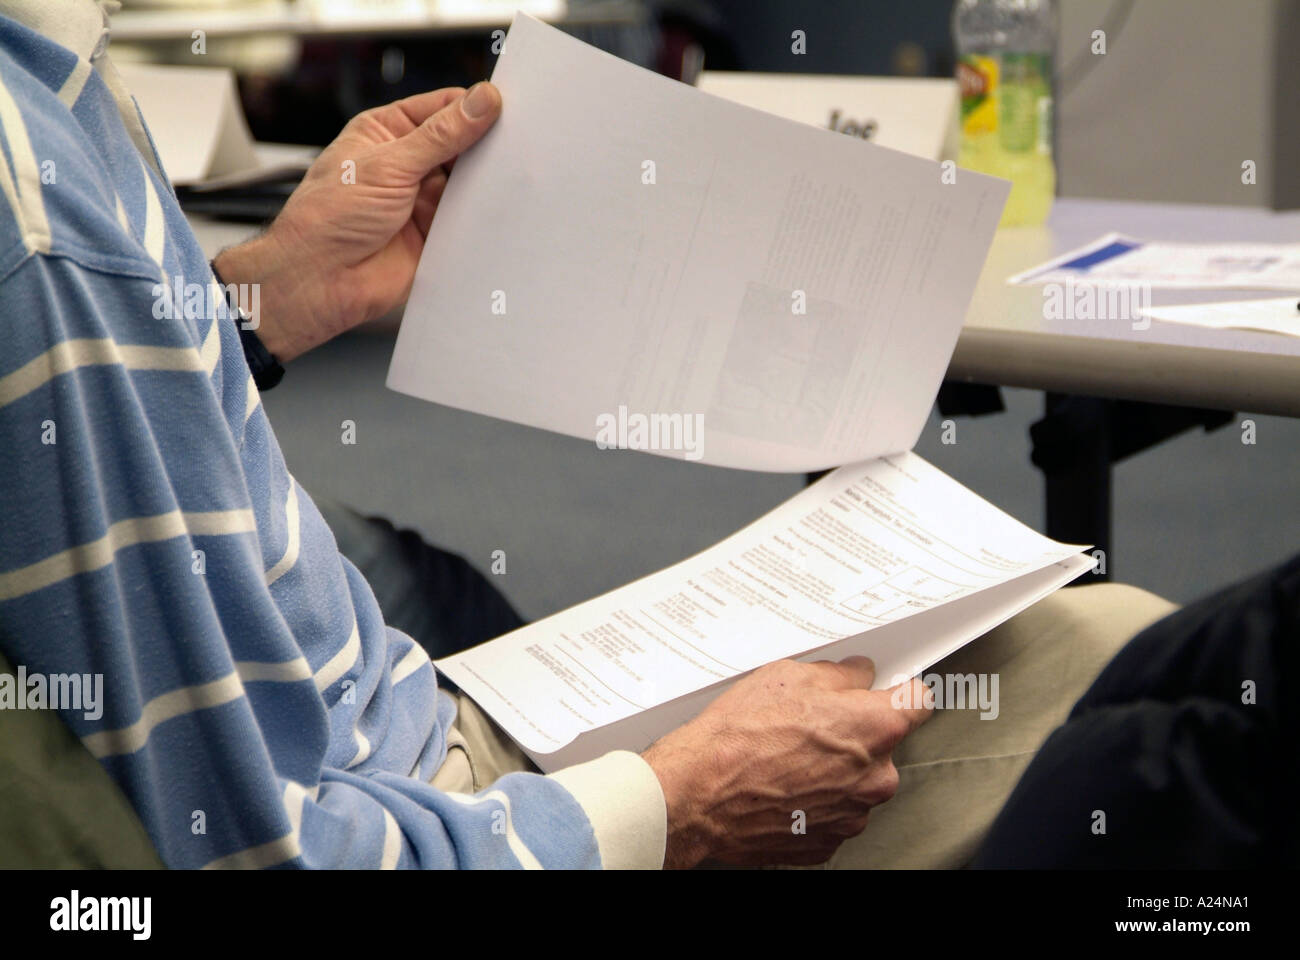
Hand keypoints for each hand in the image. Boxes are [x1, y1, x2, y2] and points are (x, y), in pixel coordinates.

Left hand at [213, 81, 502, 362]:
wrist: (322, 281)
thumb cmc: (329, 219)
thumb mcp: (389, 164)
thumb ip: (441, 136)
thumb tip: (480, 102)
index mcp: (386, 132)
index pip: (441, 108)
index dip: (472, 106)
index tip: (502, 108)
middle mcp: (406, 163)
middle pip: (460, 144)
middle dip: (484, 144)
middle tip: (513, 143)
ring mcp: (421, 198)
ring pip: (468, 181)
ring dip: (484, 180)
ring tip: (508, 174)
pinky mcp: (435, 232)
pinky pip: (469, 217)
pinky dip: (483, 212)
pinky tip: (497, 205)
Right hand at [641, 657, 931, 867]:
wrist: (699, 793)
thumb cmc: (740, 735)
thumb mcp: (789, 677)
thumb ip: (839, 675)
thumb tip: (857, 675)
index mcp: (875, 727)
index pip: (918, 702)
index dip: (900, 691)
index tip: (888, 691)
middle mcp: (876, 777)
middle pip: (883, 747)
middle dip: (855, 735)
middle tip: (810, 726)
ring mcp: (853, 815)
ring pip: (856, 784)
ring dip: (834, 772)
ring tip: (786, 760)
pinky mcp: (827, 843)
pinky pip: (832, 814)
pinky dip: (814, 802)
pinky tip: (781, 786)